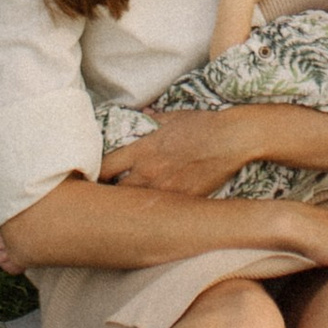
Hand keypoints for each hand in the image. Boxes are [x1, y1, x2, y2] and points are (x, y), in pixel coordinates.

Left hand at [100, 114, 257, 197]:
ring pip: (137, 206)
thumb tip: (140, 115)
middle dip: (110, 196)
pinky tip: (159, 212)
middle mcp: (149, 171)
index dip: (96, 176)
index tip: (95, 179)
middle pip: (116, 193)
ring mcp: (166, 189)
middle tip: (109, 198)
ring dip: (133, 206)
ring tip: (131, 208)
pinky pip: (164, 211)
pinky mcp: (183, 201)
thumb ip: (151, 119)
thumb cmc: (202, 124)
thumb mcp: (172, 117)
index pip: (104, 168)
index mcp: (141, 150)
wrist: (231, 138)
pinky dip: (159, 211)